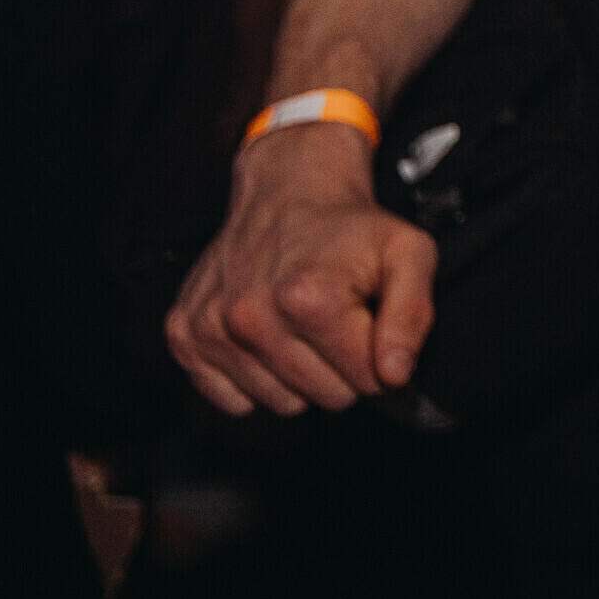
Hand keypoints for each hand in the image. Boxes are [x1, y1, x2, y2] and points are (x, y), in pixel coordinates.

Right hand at [165, 123, 437, 415]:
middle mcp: (251, 317)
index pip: (368, 380)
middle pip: (327, 397)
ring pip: (282, 404)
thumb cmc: (349, 228)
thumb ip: (413, 316)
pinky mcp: (185, 337)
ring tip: (304, 325)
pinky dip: (257, 380)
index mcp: (308, 299)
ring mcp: (212, 329)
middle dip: (344, 367)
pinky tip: (271, 338)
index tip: (371, 322)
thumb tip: (394, 374)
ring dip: (301, 374)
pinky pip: (234, 403)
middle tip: (340, 321)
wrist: (288, 194)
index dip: (381, 356)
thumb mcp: (408, 253)